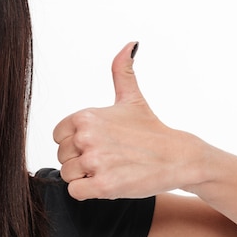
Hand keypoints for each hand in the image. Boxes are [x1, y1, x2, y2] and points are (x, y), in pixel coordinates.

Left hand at [53, 42, 199, 199]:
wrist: (178, 157)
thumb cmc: (150, 129)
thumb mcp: (132, 97)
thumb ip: (121, 71)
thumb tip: (129, 45)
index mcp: (85, 116)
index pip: (58, 136)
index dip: (74, 143)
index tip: (95, 144)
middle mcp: (87, 137)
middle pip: (62, 156)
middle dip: (79, 161)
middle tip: (106, 158)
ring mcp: (95, 162)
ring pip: (68, 175)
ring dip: (85, 177)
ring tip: (108, 169)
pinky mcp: (104, 185)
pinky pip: (75, 192)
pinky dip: (87, 191)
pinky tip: (106, 182)